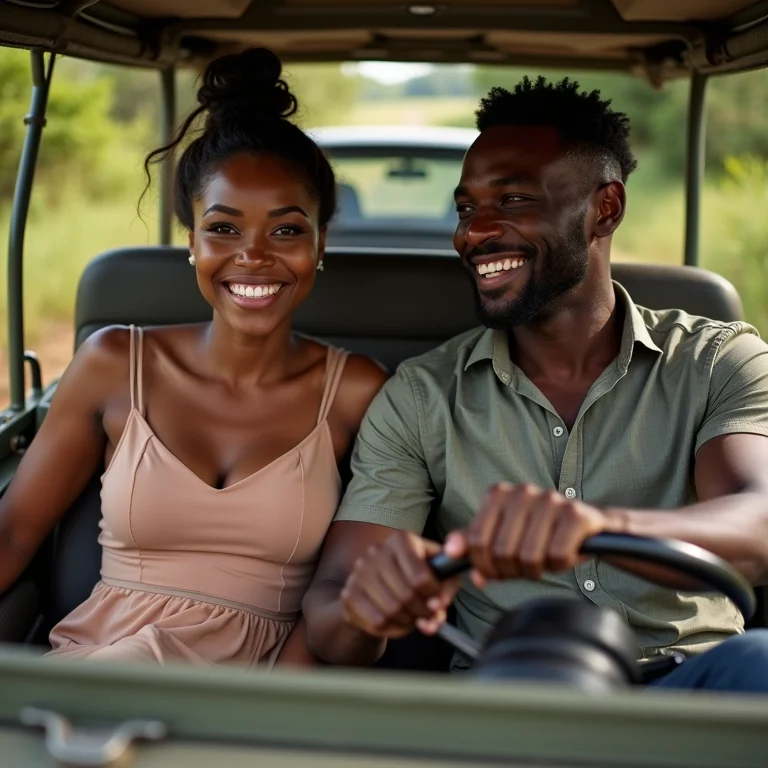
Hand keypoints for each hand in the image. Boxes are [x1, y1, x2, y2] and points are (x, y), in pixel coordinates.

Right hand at [341, 530, 461, 637]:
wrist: (378, 585)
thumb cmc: (413, 577)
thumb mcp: (437, 573)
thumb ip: (447, 588)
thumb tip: (438, 607)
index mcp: (402, 539)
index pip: (420, 576)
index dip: (434, 596)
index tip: (437, 602)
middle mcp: (377, 551)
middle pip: (406, 594)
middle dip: (422, 612)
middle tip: (428, 616)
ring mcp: (360, 572)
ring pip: (391, 610)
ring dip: (408, 621)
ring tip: (413, 618)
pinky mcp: (349, 593)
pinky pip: (377, 621)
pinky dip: (393, 628)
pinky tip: (397, 622)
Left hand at [445, 483, 625, 586]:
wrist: (588, 528)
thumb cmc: (540, 535)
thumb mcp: (502, 538)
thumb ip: (474, 546)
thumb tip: (451, 553)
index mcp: (498, 495)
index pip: (477, 540)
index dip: (485, 565)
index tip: (496, 571)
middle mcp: (522, 492)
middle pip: (501, 551)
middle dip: (512, 570)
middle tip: (525, 567)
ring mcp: (550, 500)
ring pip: (529, 555)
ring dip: (537, 569)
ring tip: (544, 559)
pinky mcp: (576, 514)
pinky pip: (557, 555)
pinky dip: (560, 564)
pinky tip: (564, 554)